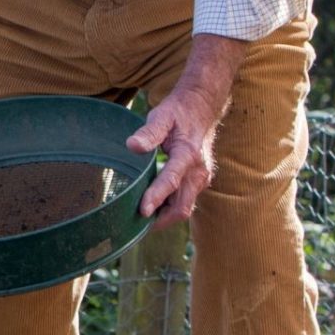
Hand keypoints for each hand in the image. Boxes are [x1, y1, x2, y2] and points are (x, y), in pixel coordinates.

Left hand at [126, 89, 223, 228]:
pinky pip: (186, 202)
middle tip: (133, 226)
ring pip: (184, 208)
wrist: (202, 108)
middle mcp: (198, 171)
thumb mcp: (161, 116)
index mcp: (188, 154)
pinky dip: (169, 209)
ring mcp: (201, 178)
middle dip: (160, 219)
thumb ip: (148, 132)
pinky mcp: (199, 181)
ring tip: (138, 221)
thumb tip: (132, 146)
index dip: (156, 197)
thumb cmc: (178, 112)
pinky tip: (151, 208)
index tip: (142, 211)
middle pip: (181, 206)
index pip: (171, 181)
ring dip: (164, 217)